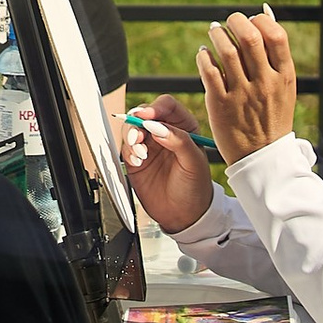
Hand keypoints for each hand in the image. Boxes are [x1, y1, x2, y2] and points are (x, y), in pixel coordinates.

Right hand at [122, 95, 217, 236]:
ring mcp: (149, 146)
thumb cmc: (196, 188)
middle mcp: (164, 133)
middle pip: (144, 114)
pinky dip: (128, 151)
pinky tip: (138, 162)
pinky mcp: (136, 160)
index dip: (155, 108)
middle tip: (137, 135)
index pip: (167, 107)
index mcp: (184, 127)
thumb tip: (157, 126)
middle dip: (137, 122)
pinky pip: (126, 148)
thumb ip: (178, 141)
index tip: (147, 117)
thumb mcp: (194, 162)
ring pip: (132, 129)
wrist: (185, 216)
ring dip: (132, 137)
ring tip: (140, 153)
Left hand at [196, 7, 299, 165]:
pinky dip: (204, 55)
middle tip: (228, 22)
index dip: (260, 21)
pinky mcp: (221, 104)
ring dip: (217, 34)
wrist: (262, 157)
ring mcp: (243, 94)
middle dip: (236, 21)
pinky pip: (209, 70)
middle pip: (250, 37)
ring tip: (214, 32)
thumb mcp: (284, 85)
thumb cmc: (272, 116)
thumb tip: (264, 11)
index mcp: (285, 77)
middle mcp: (265, 83)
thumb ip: (275, 51)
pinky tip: (205, 53)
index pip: (276, 35)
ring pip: (226, 50)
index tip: (251, 22)